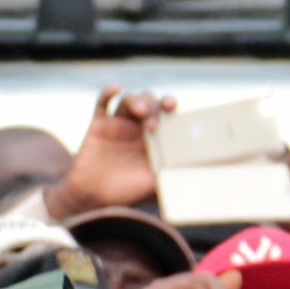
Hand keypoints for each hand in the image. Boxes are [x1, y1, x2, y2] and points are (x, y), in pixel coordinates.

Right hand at [44, 87, 172, 220]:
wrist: (93, 200)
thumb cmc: (126, 193)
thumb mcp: (154, 183)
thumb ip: (171, 173)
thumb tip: (196, 172)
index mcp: (153, 136)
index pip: (165, 113)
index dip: (169, 105)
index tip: (172, 107)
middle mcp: (136, 126)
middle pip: (149, 101)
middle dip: (153, 106)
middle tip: (153, 122)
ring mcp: (117, 123)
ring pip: (129, 99)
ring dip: (137, 100)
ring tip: (140, 111)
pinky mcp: (98, 124)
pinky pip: (102, 102)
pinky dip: (108, 92)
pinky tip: (116, 88)